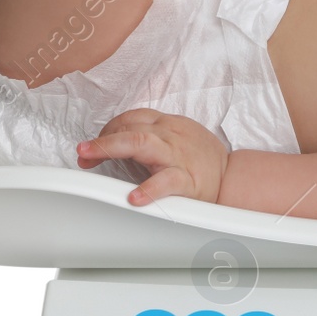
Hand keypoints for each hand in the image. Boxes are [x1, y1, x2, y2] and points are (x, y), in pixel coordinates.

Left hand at [76, 109, 228, 206]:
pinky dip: (148, 189)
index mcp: (168, 124)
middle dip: (102, 138)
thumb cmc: (201, 160)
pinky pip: (165, 181)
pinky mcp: (186, 179)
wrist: (232, 178)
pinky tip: (133, 197)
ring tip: (91, 157)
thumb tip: (114, 145)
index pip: (131, 118)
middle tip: (83, 152)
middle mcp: (170, 135)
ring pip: (142, 143)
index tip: (91, 146)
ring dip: (111, 148)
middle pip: (130, 127)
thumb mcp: (177, 138)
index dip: (107, 129)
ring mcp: (177, 155)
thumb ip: (149, 138)